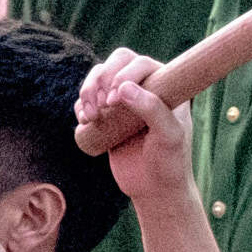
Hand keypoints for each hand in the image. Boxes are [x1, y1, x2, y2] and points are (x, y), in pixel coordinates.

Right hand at [77, 48, 189, 195]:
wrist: (155, 189)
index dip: (124, 74)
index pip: (141, 63)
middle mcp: (146, 87)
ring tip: (91, 117)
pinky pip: (87, 100)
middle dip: (101, 78)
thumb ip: (152, 109)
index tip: (115, 99)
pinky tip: (86, 121)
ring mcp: (124, 101)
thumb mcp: (169, 135)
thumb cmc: (170, 160)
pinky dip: (81, 105)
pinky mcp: (107, 117)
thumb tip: (124, 88)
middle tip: (101, 105)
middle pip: (116, 62)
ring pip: (98, 77)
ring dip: (87, 91)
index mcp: (167, 85)